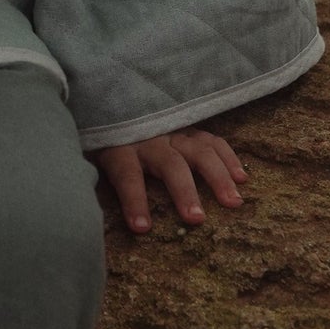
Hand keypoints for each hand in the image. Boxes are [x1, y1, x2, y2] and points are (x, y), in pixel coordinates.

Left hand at [97, 128, 246, 235]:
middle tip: (196, 219)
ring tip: (233, 202)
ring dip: (217, 177)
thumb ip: (90, 178)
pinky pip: (212, 141)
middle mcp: (150, 139)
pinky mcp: (188, 128)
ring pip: (198, 152)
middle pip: (169, 165)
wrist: (109, 100)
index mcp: (120, 149)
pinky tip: (241, 178)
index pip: (127, 175)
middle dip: (184, 192)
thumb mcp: (88, 157)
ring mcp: (172, 131)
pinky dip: (228, 158)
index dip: (134, 201)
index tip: (142, 228)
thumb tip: (88, 214)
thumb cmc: (101, 140)